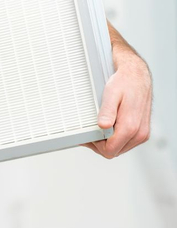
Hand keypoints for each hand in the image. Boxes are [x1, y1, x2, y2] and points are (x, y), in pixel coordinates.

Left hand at [81, 23, 152, 158]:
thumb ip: (107, 111)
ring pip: (120, 148)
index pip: (110, 150)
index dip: (95, 146)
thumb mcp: (112, 93)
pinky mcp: (141, 131)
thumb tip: (103, 126)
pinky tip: (107, 127)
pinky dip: (115, 138)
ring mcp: (141, 133)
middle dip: (99, 145)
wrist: (137, 75)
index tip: (86, 136)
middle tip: (88, 133)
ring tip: (96, 129)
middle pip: (114, 152)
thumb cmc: (124, 82)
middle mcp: (139, 133)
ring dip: (107, 142)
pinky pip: (126, 142)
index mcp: (131, 127)